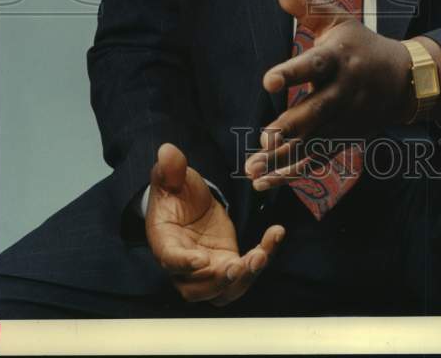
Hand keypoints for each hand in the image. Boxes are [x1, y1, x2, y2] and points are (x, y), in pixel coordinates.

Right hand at [145, 142, 284, 304]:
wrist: (188, 203)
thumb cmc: (175, 193)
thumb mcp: (171, 177)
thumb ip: (169, 168)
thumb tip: (167, 151)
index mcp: (165, 243)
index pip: (171, 260)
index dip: (185, 264)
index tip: (202, 260)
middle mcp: (184, 266)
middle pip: (198, 289)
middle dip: (219, 281)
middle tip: (239, 265)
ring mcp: (208, 269)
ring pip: (224, 290)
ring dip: (244, 278)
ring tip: (262, 254)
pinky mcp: (228, 263)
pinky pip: (246, 271)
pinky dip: (263, 256)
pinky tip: (275, 234)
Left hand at [243, 0, 414, 188]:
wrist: (403, 79)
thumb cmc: (361, 44)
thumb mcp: (339, 19)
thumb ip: (308, 6)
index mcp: (337, 59)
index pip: (313, 65)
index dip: (292, 72)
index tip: (269, 80)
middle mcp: (341, 92)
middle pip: (314, 111)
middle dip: (290, 126)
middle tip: (264, 138)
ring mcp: (343, 120)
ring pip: (312, 142)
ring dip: (283, 158)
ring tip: (253, 168)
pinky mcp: (343, 139)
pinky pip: (316, 159)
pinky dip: (292, 172)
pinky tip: (265, 180)